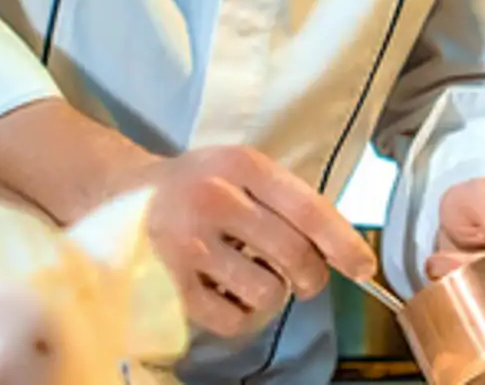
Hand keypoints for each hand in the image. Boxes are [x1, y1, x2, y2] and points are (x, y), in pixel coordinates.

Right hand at [129, 146, 377, 339]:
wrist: (121, 193)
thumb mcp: (241, 170)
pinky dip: (241, 316)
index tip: (363, 268)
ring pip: (267, 292)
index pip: (307, 209)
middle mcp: (214, 200)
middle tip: (304, 279)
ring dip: (272, 294)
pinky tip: (227, 292)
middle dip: (311, 277)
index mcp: (240, 165)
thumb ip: (287, 201)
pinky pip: (232, 320)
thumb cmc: (198, 183)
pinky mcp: (169, 283)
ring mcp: (188, 244)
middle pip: (294, 256)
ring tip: (252, 276)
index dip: (342, 243)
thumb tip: (344, 253)